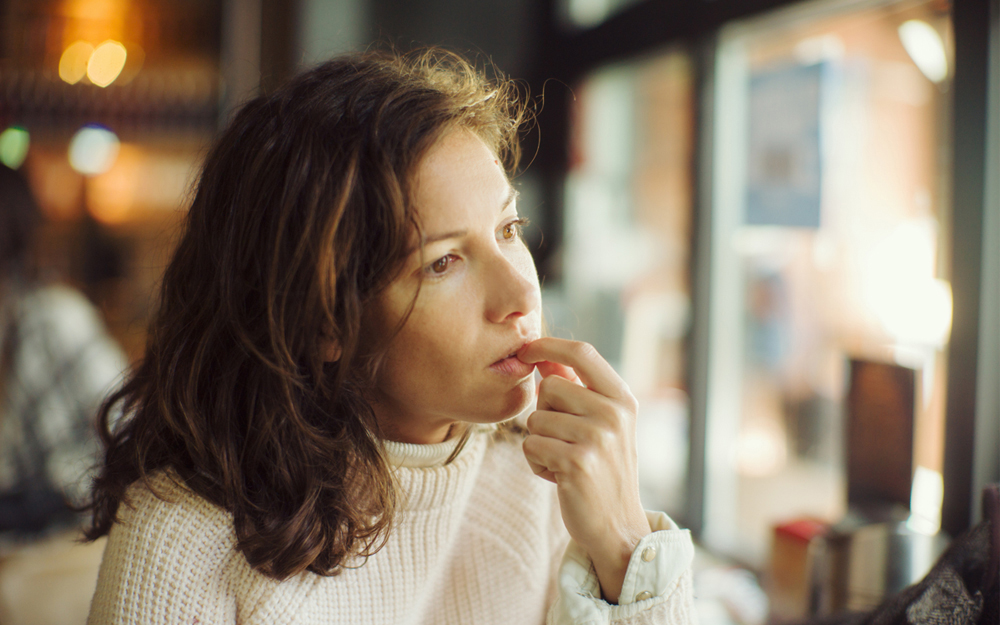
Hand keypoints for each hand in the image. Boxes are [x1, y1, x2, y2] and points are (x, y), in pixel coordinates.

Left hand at [517, 337, 649, 603]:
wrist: (618, 527)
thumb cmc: (603, 469)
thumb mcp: (600, 424)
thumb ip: (575, 389)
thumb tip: (541, 356)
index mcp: (622, 398)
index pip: (582, 352)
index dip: (548, 345)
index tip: (526, 349)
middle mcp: (614, 414)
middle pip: (550, 387)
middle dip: (544, 413)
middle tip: (564, 440)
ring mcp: (598, 438)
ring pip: (536, 419)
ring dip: (540, 442)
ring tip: (564, 461)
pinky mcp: (577, 462)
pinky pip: (530, 446)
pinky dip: (536, 463)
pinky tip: (559, 477)